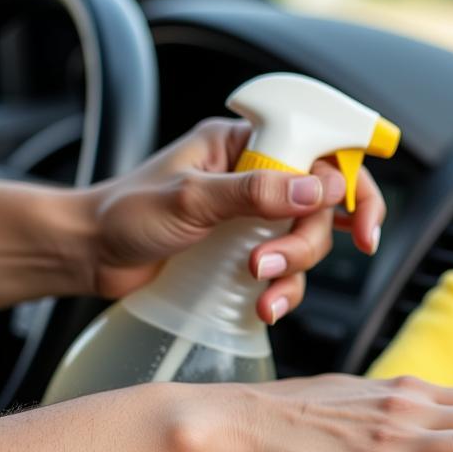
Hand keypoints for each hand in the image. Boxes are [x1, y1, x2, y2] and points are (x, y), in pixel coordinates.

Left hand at [83, 118, 387, 322]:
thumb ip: (254, 192)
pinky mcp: (248, 253)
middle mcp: (256, 177)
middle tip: (273, 264)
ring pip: (309, 243)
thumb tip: (318, 188)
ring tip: (259, 289)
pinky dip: (284, 292)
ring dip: (294, 271)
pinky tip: (263, 307)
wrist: (89, 257)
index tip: (363, 225)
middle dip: (307, 242)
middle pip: (321, 206)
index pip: (319, 148)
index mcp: (244, 144)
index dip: (351, 183)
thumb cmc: (123, 214)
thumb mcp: (189, 199)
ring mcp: (254, 218)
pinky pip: (288, 272)